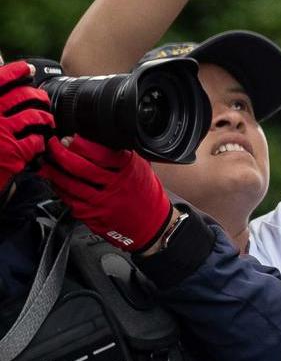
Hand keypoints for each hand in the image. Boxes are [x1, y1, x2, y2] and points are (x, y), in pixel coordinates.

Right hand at [0, 62, 52, 190]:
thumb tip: (0, 59)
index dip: (16, 71)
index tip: (29, 68)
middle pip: (23, 96)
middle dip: (37, 96)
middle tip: (41, 99)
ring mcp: (1, 134)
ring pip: (35, 116)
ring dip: (44, 117)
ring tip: (45, 120)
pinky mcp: (13, 153)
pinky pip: (36, 139)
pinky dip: (40, 140)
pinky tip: (36, 142)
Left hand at [39, 136, 172, 251]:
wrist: (152, 223)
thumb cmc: (145, 193)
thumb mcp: (141, 168)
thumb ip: (120, 155)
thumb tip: (92, 141)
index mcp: (129, 170)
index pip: (100, 153)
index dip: (80, 143)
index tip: (68, 137)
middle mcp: (115, 187)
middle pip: (81, 168)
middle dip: (61, 154)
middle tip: (53, 145)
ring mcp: (102, 203)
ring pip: (71, 185)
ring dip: (55, 172)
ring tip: (48, 162)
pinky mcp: (93, 216)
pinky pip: (70, 201)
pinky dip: (60, 190)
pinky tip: (57, 182)